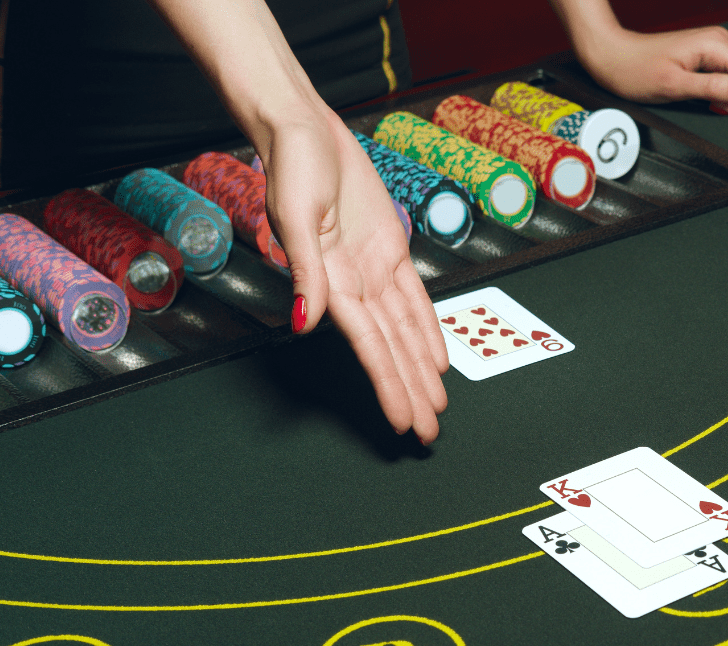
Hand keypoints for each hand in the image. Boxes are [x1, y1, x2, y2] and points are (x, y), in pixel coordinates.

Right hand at [262, 106, 449, 442]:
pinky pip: (413, 300)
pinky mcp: (389, 249)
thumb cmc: (290, 166)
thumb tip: (304, 320)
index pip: (369, 348)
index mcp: (332, 282)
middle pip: (392, 350)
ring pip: (405, 332)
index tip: (403, 421)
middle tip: (428, 434)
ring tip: (436, 406)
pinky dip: (426, 329)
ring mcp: (373, 269)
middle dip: (410, 393)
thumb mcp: (294, 218)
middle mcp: (354, 283)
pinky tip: (436, 359)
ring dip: (420, 371)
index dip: (389, 386)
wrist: (301, 129)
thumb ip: (305, 272)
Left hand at [576, 25, 727, 115]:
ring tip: (708, 101)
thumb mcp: (674, 85)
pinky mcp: (712, 55)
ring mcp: (719, 46)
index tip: (717, 108)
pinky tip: (707, 95)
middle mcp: (723, 41)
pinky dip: (726, 91)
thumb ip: (713, 88)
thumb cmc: (637, 71)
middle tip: (712, 106)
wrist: (615, 57)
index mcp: (718, 44)